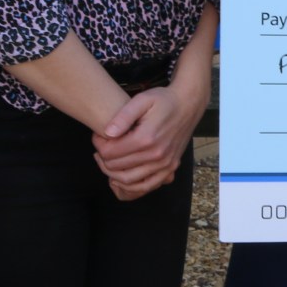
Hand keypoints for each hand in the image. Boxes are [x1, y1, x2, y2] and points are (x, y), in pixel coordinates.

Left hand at [93, 81, 202, 200]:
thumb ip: (123, 116)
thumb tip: (107, 133)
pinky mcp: (170, 168)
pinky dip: (131, 186)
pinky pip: (147, 186)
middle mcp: (156, 155)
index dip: (98, 145)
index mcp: (146, 138)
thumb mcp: (142, 100)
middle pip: (116, 167)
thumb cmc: (164, 100)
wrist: (188, 104)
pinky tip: (122, 177)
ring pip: (129, 180)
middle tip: (100, 147)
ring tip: (108, 161)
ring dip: (112, 174)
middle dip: (102, 158)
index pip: (110, 152)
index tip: (98, 136)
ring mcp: (165, 164)